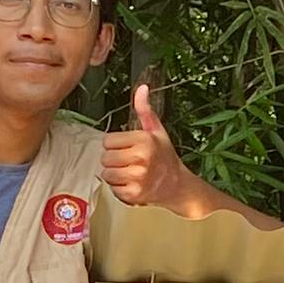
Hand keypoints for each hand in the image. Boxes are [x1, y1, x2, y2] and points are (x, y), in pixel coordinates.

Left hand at [99, 80, 199, 214]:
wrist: (177, 185)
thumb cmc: (165, 157)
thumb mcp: (156, 131)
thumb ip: (144, 110)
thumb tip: (142, 89)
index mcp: (145, 140)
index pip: (108, 141)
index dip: (116, 144)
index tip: (128, 148)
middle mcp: (141, 158)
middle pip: (105, 157)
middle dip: (114, 160)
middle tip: (128, 161)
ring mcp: (138, 177)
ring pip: (107, 173)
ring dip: (115, 174)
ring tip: (129, 172)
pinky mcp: (134, 194)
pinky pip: (113, 189)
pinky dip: (119, 188)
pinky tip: (132, 183)